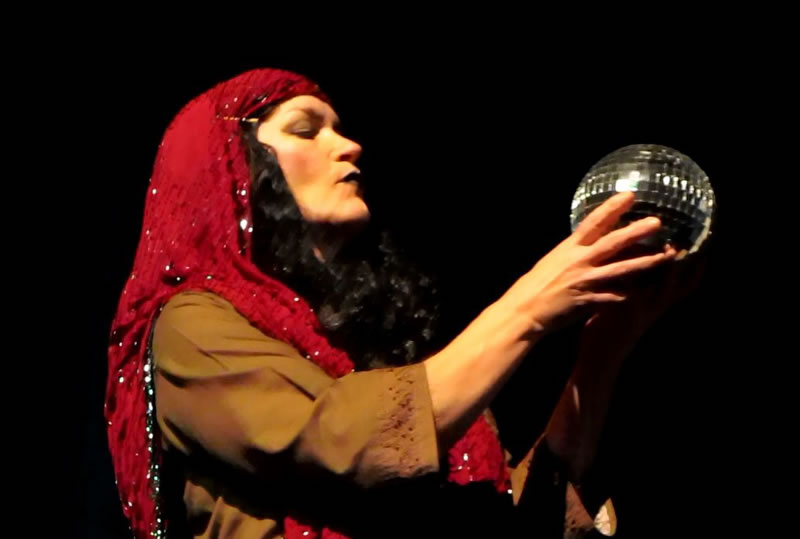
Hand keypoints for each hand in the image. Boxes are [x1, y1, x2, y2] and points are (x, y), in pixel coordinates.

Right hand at [503, 192, 676, 335]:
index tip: (630, 195)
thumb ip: (574, 251)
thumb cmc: (535, 285)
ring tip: (666, 256)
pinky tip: (647, 292)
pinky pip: (614, 297)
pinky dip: (630, 294)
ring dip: (645, 263)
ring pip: (620, 270)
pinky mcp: (587, 301)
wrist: (523, 310)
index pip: (593, 223)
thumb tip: (589, 240)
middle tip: (657, 222)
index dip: (612, 208)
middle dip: (635, 232)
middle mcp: (578, 261)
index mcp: (569, 248)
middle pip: (612, 243)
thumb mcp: (553, 260)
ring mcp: (584, 281)